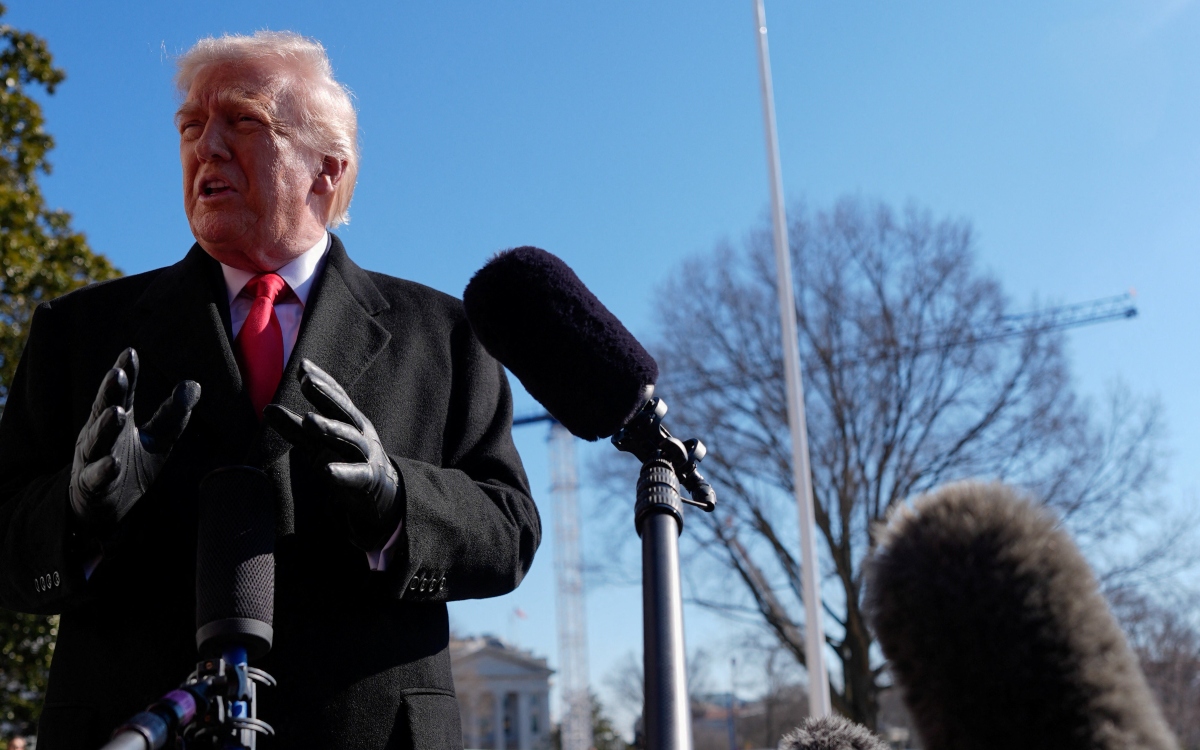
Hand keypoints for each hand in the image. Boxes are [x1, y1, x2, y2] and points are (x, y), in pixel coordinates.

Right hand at [70, 348, 200, 535]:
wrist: (103, 506)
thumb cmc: (129, 463)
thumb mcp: (156, 438)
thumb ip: (172, 413)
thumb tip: (194, 384)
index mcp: (117, 419)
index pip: (122, 392)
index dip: (126, 373)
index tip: (130, 352)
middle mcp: (101, 434)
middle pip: (104, 409)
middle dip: (111, 392)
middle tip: (117, 373)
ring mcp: (93, 459)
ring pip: (97, 441)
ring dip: (106, 426)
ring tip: (117, 411)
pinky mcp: (92, 485)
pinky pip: (97, 477)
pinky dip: (104, 469)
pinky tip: (114, 462)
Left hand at [264, 359, 400, 549]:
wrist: (382, 493)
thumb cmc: (346, 460)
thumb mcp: (320, 443)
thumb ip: (295, 427)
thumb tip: (267, 408)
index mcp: (350, 420)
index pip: (337, 396)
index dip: (322, 381)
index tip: (303, 366)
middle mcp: (360, 432)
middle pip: (344, 411)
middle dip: (326, 396)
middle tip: (307, 382)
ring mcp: (366, 455)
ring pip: (349, 439)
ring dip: (330, 428)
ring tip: (309, 420)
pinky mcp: (367, 479)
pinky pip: (355, 474)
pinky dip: (342, 472)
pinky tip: (326, 471)